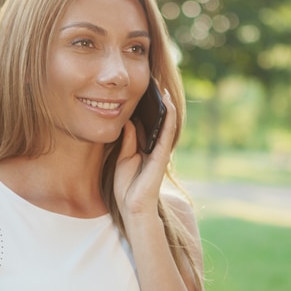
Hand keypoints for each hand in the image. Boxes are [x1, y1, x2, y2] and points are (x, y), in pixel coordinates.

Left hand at [114, 89, 175, 219]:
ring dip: (166, 106)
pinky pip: (167, 132)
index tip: (141, 92)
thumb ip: (127, 140)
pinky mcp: (162, 155)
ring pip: (166, 123)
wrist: (132, 207)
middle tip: (152, 84)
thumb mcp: (122, 158)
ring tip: (162, 88)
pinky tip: (167, 104)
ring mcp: (160, 150)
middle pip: (157, 121)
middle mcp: (155, 147)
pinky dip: (169, 117)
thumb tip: (128, 120)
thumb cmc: (127, 186)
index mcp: (144, 148)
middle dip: (156, 104)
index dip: (145, 109)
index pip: (147, 124)